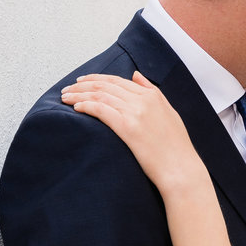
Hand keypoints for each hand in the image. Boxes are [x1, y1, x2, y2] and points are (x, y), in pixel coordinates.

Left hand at [61, 72, 204, 190]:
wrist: (181, 169)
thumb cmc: (176, 148)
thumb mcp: (169, 113)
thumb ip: (152, 92)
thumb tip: (136, 75)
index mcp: (153, 96)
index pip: (118, 81)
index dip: (97, 79)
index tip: (83, 81)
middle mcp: (143, 100)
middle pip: (105, 85)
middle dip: (83, 84)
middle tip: (68, 88)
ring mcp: (135, 112)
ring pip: (100, 95)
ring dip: (79, 94)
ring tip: (65, 97)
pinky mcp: (127, 127)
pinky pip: (101, 109)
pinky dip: (86, 105)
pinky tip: (76, 108)